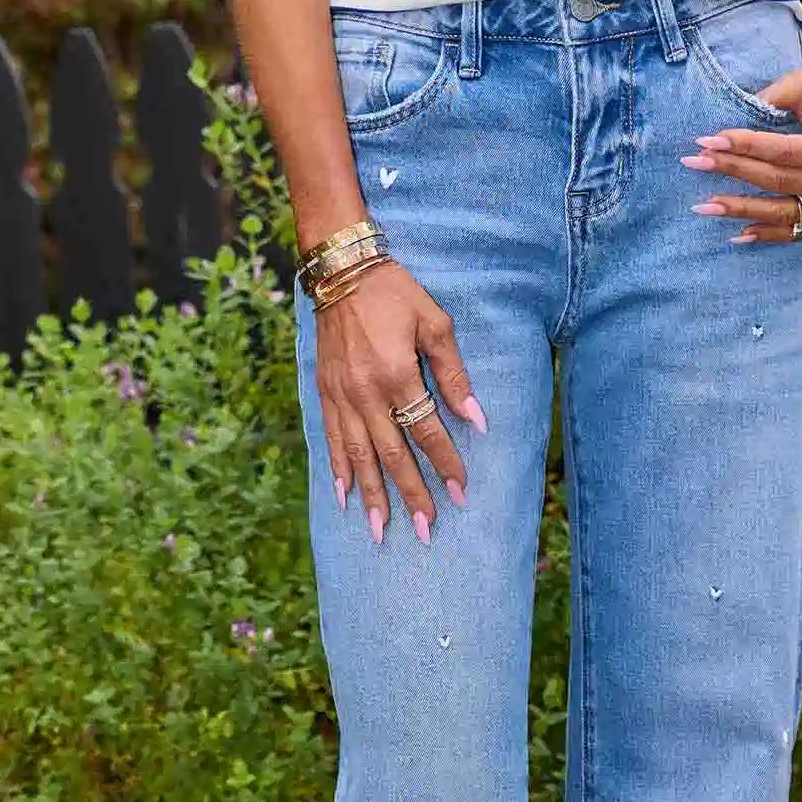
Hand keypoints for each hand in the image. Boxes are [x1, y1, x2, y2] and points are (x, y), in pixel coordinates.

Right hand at [314, 260, 486, 543]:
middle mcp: (366, 394)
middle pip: (393, 456)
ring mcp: (342, 396)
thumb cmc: (394, 292)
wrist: (341, 271)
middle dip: (411, 495)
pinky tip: (346, 496)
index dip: (446, 465)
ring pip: (360, 457)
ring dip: (373, 496)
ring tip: (381, 531)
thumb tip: (476, 420)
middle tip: (425, 530)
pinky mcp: (325, 392)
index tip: (461, 493)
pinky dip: (339, 470)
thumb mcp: (435, 324)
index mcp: (397, 375)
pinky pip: (332, 440)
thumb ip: (454, 374)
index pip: (427, 432)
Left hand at [683, 70, 801, 241]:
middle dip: (734, 171)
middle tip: (696, 164)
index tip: (708, 141)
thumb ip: (778, 94)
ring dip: (740, 210)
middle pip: (778, 181)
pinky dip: (764, 234)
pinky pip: (792, 233)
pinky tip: (736, 234)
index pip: (785, 151)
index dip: (746, 146)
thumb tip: (740, 108)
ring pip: (781, 212)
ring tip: (704, 205)